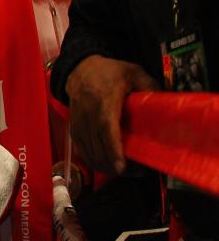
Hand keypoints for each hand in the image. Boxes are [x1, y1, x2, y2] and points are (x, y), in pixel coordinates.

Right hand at [66, 55, 158, 173]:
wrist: (80, 67)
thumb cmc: (109, 71)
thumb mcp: (133, 72)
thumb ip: (149, 86)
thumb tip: (167, 103)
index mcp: (104, 99)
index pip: (106, 127)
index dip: (112, 148)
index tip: (121, 166)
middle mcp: (88, 111)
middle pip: (96, 142)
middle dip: (109, 162)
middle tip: (127, 173)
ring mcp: (79, 119)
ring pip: (86, 147)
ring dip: (100, 162)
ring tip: (117, 171)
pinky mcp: (74, 124)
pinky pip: (79, 146)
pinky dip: (89, 157)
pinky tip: (101, 164)